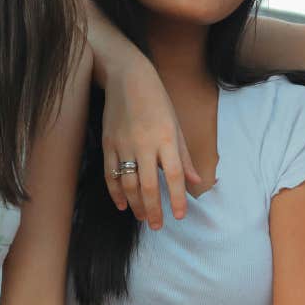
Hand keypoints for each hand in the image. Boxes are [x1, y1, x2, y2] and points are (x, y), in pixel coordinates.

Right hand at [101, 54, 200, 227]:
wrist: (127, 78)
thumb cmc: (157, 100)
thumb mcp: (176, 124)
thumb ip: (184, 156)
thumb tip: (196, 181)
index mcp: (166, 138)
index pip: (174, 175)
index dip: (177, 198)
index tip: (179, 216)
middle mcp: (144, 143)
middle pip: (148, 185)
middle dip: (153, 209)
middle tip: (157, 226)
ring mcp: (123, 144)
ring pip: (128, 183)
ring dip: (136, 205)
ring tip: (143, 218)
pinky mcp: (108, 144)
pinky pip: (111, 174)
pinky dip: (116, 192)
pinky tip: (123, 205)